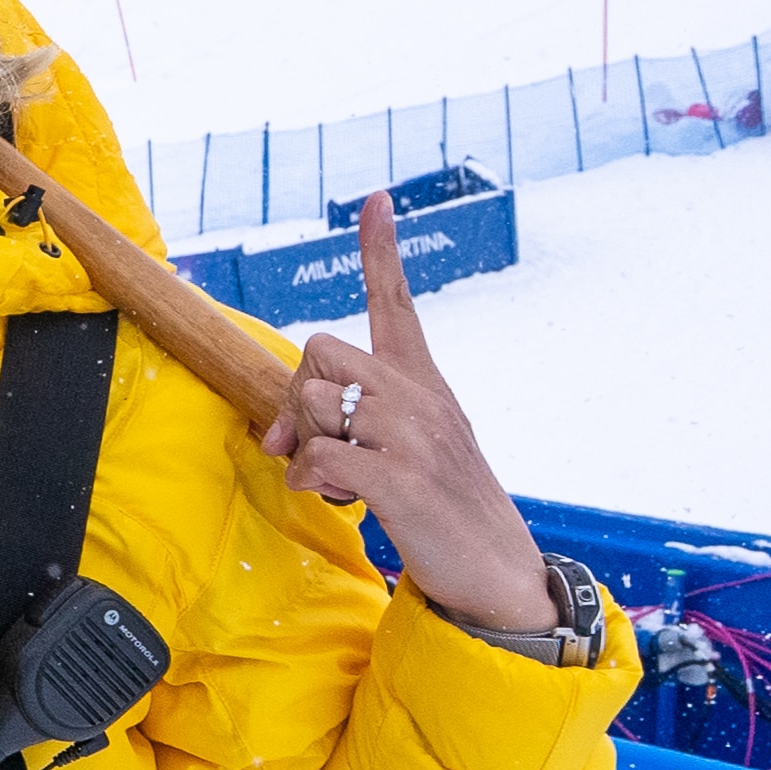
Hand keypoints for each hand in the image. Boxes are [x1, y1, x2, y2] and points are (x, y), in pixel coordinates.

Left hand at [258, 196, 551, 633]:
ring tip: (342, 481)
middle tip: (319, 448)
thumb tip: (272, 435)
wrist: (497, 571)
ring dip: (304, 448)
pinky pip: (316, 456)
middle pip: (318, 351)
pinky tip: (338, 499)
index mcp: (425, 385)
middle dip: (299, 399)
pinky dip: (309, 480)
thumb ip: (343, 425)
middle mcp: (421, 398)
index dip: (381, 251)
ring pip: (311, 402)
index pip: (398, 304)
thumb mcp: (404, 450)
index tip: (376, 198)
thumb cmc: (441, 508)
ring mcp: (413, 436)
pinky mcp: (401, 480)